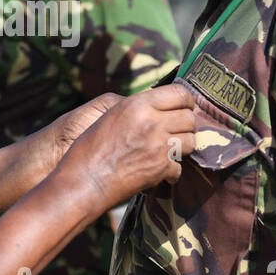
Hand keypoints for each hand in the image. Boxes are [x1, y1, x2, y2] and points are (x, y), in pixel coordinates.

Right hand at [57, 82, 195, 210]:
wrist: (84, 181)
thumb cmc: (89, 149)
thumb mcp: (110, 116)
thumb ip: (137, 109)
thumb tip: (158, 108)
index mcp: (138, 104)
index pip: (180, 93)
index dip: (186, 101)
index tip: (183, 107)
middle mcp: (151, 122)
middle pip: (189, 117)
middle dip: (186, 125)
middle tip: (176, 132)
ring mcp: (158, 146)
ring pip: (191, 141)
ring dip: (183, 147)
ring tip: (169, 151)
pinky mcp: (161, 168)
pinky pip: (179, 167)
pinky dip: (171, 172)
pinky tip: (159, 171)